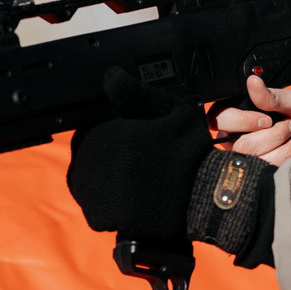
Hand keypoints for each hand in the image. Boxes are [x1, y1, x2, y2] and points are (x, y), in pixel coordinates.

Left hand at [67, 67, 213, 240]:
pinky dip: (112, 207)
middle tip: (139, 165)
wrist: (202, 196)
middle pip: (88, 157)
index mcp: (100, 129)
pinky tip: (134, 201)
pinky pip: (97, 209)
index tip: (133, 145)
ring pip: (90, 183)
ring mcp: (90, 189)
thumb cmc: (188, 151)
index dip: (112, 137)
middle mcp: (88, 157)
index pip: (91, 131)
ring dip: (109, 183)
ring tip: (139, 184)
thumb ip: (134, 92)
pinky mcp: (97, 215)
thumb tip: (110, 74)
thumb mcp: (166, 109)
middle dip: (108, 160)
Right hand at [211, 75, 290, 165]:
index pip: (219, 119)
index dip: (240, 121)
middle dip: (270, 134)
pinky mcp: (263, 173)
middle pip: (237, 142)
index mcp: (243, 115)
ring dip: (281, 145)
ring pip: (251, 157)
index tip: (266, 120)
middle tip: (288, 126)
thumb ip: (273, 95)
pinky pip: (265, 168)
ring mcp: (251, 158)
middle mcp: (242, 137)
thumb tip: (252, 82)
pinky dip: (286, 156)